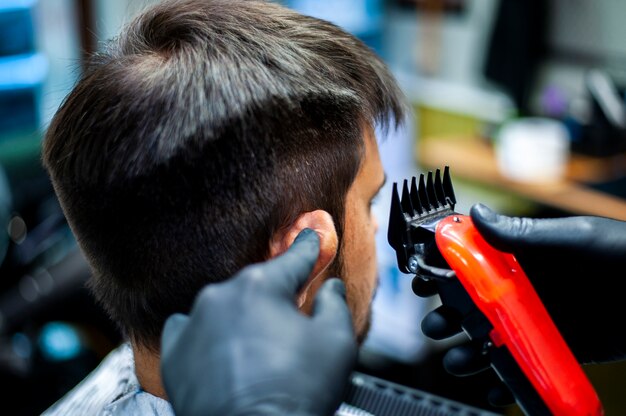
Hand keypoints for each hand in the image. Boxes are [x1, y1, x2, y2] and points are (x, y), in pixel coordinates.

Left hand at [160, 228, 356, 415]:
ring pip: (225, 306)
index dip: (308, 247)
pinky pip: (190, 329)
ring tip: (260, 352)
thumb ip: (335, 305)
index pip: (293, 258)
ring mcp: (194, 322)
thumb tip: (330, 289)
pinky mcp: (175, 352)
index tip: (311, 237)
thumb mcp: (336, 344)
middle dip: (276, 300)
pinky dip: (207, 335)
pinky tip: (221, 352)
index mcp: (261, 287)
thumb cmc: (294, 394)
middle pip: (258, 285)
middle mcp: (222, 296)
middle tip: (292, 329)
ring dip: (242, 319)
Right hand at [417, 204, 625, 404]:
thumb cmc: (623, 258)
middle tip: (435, 325)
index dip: (441, 271)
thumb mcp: (572, 239)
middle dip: (445, 317)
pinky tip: (494, 387)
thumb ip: (522, 233)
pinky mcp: (553, 351)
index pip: (470, 263)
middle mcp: (522, 291)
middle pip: (470, 306)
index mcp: (520, 259)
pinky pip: (520, 369)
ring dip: (466, 354)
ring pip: (489, 341)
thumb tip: (475, 214)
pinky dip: (504, 382)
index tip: (419, 279)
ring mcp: (535, 323)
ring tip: (457, 362)